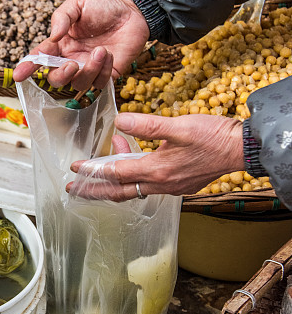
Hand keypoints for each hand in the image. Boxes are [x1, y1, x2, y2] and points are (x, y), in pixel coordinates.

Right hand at [12, 0, 149, 90]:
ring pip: (79, 84)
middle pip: (57, 80)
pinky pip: (100, 83)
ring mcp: (90, 68)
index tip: (18, 75)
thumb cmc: (103, 5)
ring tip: (102, 50)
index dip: (28, 67)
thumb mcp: (78, 3)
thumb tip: (53, 37)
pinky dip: (104, 71)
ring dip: (89, 70)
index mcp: (61, 44)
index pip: (40, 59)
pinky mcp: (108, 74)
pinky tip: (110, 54)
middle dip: (62, 76)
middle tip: (72, 64)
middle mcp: (72, 59)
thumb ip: (62, 17)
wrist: (132, 9)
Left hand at [68, 113, 244, 200]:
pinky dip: (134, 175)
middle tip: (73, 190)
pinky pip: (147, 185)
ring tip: (103, 163)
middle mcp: (161, 184)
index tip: (75, 168)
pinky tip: (135, 158)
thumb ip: (148, 125)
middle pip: (118, 192)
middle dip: (93, 191)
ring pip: (133, 188)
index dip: (93, 170)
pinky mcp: (179, 184)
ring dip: (114, 181)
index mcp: (157, 171)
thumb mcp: (178, 126)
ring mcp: (171, 187)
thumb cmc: (213, 136)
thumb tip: (121, 122)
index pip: (115, 173)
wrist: (241, 149)